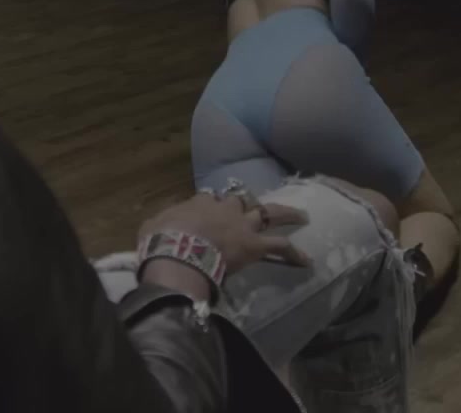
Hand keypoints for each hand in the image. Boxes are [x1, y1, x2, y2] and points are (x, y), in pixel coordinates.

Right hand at [139, 189, 310, 274]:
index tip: (210, 210)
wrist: (179, 253)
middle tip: (254, 206)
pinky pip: (280, 247)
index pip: (208, 199)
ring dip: (287, 214)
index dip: (211, 205)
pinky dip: (294, 253)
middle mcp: (225, 209)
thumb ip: (161, 221)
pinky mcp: (255, 245)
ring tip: (304, 216)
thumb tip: (159, 223)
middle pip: (241, 200)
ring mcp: (243, 225)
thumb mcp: (153, 225)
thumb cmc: (162, 240)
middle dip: (247, 203)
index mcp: (199, 204)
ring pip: (270, 213)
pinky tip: (307, 261)